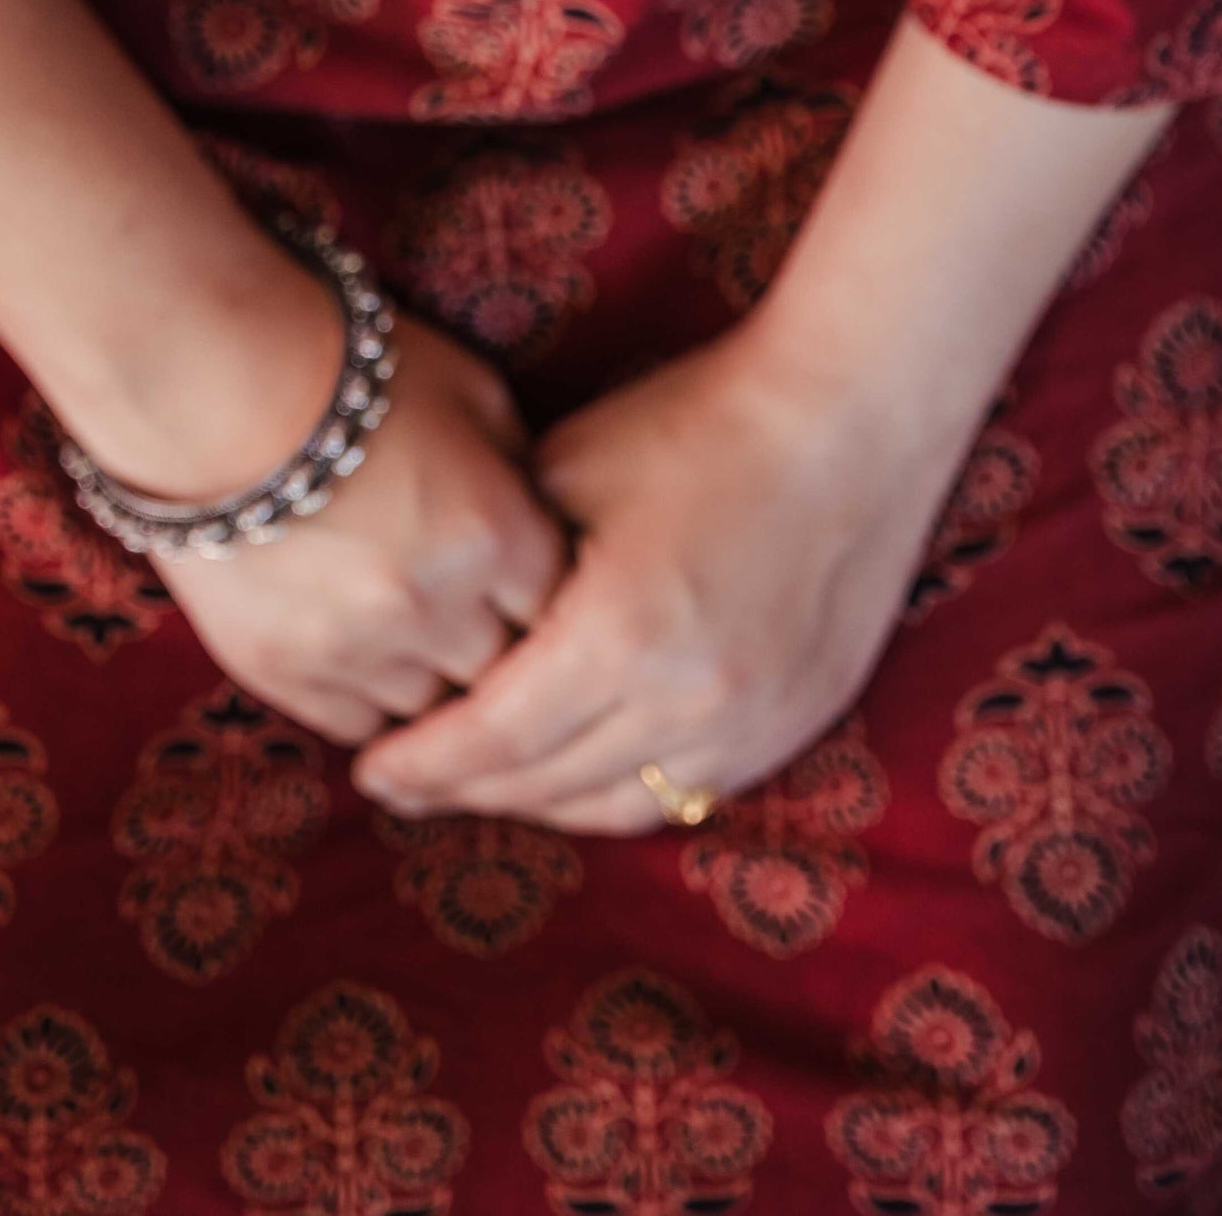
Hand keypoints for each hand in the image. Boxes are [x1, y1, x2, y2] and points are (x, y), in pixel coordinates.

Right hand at [151, 308, 569, 748]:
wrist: (210, 378)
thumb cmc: (350, 366)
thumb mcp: (470, 389)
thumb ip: (520, 467)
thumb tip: (541, 519)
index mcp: (498, 536)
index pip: (562, 612)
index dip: (550, 598)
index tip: (534, 584)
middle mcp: (438, 610)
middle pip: (504, 675)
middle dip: (501, 647)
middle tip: (483, 616)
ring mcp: (358, 651)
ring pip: (432, 714)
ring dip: (436, 680)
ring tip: (419, 634)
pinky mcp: (285, 674)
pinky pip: (357, 725)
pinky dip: (372, 697)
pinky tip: (364, 649)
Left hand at [345, 315, 969, 831]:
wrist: (850, 417)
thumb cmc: (701, 422)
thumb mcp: (570, 469)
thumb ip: (505, 559)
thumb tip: (444, 611)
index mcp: (618, 635)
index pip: (491, 738)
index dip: (423, 765)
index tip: (371, 774)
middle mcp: (684, 703)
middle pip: (544, 783)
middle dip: (465, 790)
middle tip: (409, 783)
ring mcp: (748, 724)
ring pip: (615, 805)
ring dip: (539, 802)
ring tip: (484, 784)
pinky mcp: (793, 722)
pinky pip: (685, 793)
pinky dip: (619, 793)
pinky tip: (580, 772)